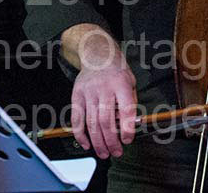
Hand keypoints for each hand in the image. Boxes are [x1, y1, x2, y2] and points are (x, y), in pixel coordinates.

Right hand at [69, 28, 137, 158]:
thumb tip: (130, 125)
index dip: (127, 128)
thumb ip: (131, 102)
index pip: (125, 109)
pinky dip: (80, 134)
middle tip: (116, 152)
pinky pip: (76, 118)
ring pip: (91, 123)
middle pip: (105, 120)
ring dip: (98, 142)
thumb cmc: (116, 70)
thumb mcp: (131, 81)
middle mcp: (103, 88)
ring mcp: (88, 92)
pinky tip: (86, 144)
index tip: (128, 140)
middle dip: (111, 141)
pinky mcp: (76, 95)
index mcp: (120, 83)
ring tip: (104, 153)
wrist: (97, 55)